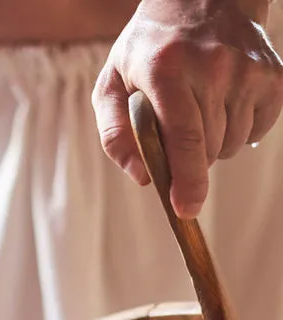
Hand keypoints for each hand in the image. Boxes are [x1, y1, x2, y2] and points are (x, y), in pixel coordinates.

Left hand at [92, 0, 282, 217]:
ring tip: (200, 110)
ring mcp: (248, 69)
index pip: (184, 138)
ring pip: (231, 145)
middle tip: (177, 132)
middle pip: (207, 150)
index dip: (186, 180)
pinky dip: (239, 131)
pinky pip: (256, 132)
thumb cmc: (149, 50)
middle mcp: (213, 66)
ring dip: (213, 145)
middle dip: (190, 159)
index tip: (186, 209)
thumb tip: (142, 176)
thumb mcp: (113, 83)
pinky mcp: (274, 75)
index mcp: (167, 69)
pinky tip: (224, 104)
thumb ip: (115, 134)